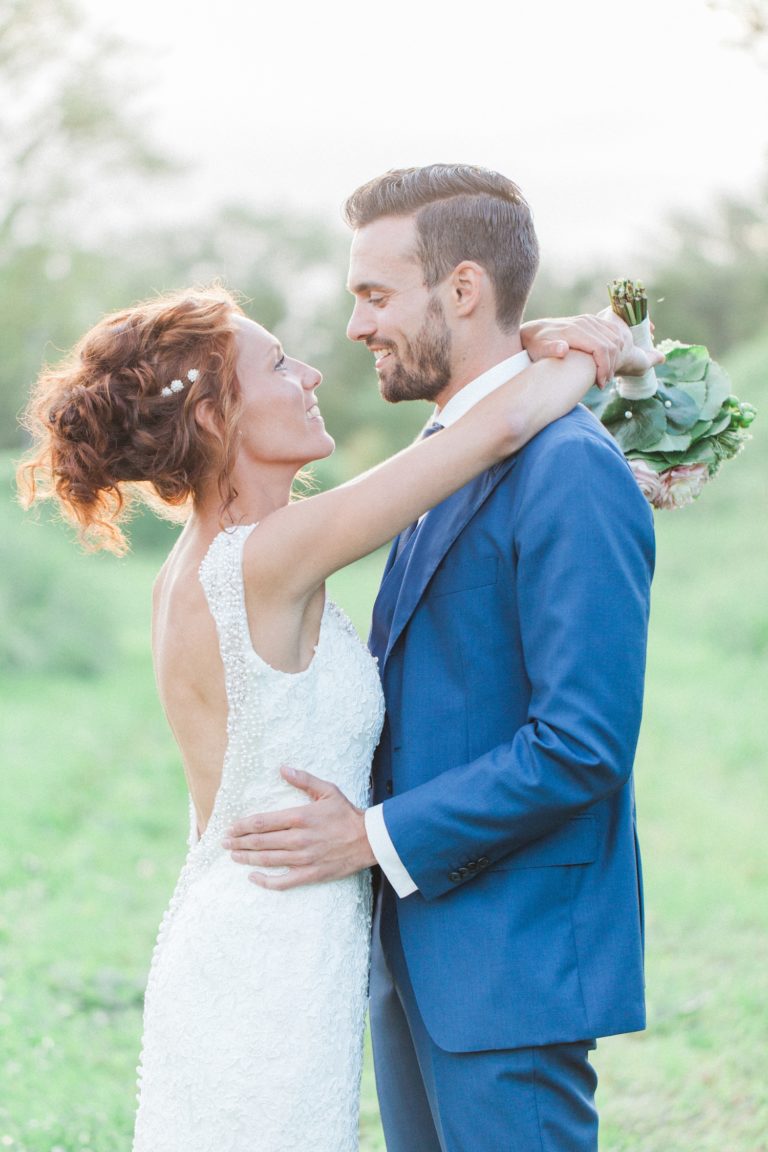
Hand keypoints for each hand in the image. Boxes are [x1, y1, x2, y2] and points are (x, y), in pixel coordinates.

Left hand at [222, 766, 375, 889]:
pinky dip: (265, 881)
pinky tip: (253, 877)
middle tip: (224, 842)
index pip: (262, 822)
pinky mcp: (310, 874)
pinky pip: (283, 881)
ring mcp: (303, 859)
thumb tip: (283, 768)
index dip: (243, 826)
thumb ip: (303, 780)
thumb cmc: (347, 814)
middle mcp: (298, 839)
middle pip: (260, 842)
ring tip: (233, 856)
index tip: (230, 828)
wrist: (369, 840)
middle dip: (239, 842)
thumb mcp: (327, 790)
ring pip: (267, 860)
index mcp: (300, 817)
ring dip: (247, 859)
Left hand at [520, 313, 662, 387]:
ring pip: (615, 338)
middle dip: (611, 366)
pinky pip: (613, 332)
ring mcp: (589, 320)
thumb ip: (550, 349)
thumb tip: (563, 349)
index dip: (604, 368)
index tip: (600, 383)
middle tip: (603, 383)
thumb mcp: (538, 349)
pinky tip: (608, 362)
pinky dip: (615, 347)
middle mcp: (585, 322)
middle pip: (611, 344)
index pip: (601, 348)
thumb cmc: (535, 345)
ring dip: (615, 358)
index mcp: (574, 331)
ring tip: (604, 375)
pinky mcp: (592, 320)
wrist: (534, 330)